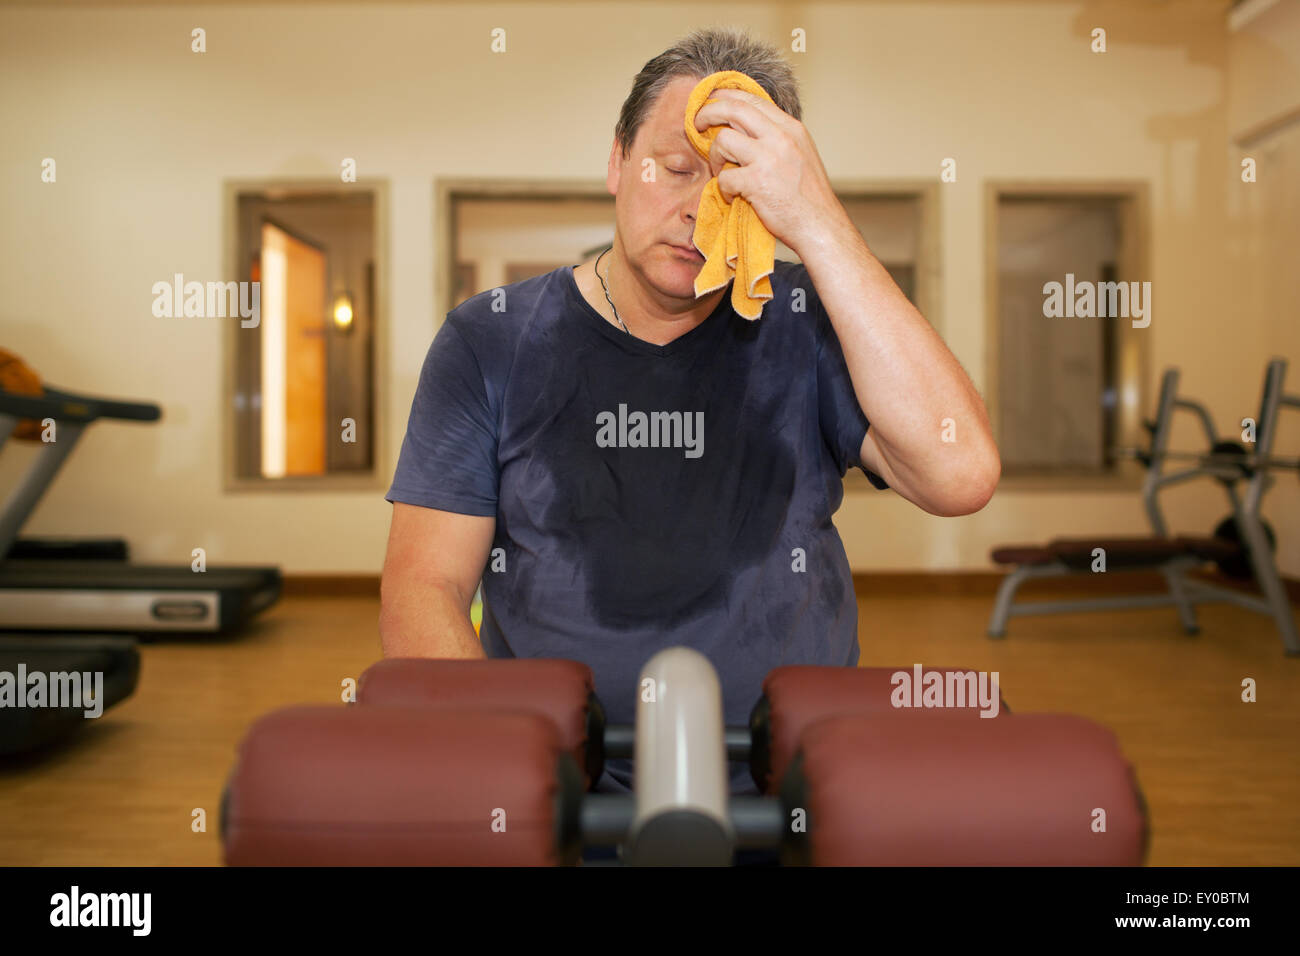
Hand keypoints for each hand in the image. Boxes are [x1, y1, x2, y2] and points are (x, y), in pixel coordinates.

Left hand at [692, 88, 850, 255]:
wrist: (820, 226)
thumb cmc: (808, 197)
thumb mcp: (800, 154)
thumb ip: (776, 137)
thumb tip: (744, 127)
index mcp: (791, 128)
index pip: (752, 99)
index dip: (725, 97)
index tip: (711, 102)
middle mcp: (780, 137)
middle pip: (733, 109)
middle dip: (707, 112)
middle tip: (697, 124)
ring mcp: (768, 158)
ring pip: (722, 141)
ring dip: (715, 157)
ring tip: (722, 172)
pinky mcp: (756, 182)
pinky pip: (724, 177)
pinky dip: (723, 189)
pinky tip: (733, 197)